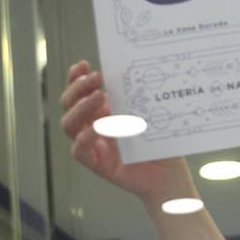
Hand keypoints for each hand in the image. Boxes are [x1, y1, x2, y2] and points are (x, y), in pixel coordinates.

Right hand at [61, 61, 191, 201]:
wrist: (170, 174)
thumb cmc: (161, 144)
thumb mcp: (150, 115)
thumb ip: (138, 99)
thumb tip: (134, 73)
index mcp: (104, 111)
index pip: (80, 91)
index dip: (76, 77)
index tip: (83, 65)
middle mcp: (94, 125)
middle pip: (69, 103)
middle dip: (78, 87)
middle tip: (96, 78)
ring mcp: (94, 144)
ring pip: (69, 124)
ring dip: (81, 108)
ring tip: (99, 97)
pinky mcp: (98, 164)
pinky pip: (79, 151)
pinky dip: (84, 138)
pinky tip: (96, 129)